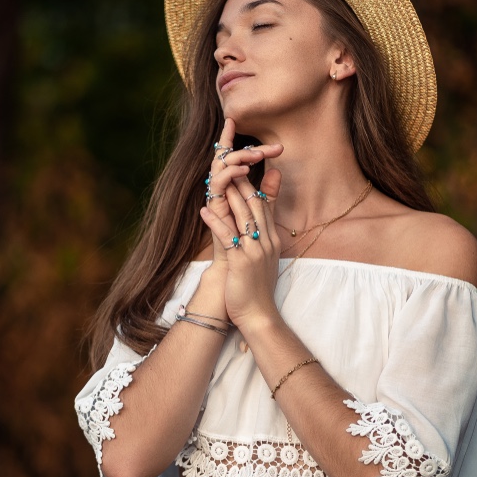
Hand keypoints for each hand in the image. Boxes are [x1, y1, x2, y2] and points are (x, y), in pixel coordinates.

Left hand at [200, 120, 282, 327]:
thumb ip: (259, 237)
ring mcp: (255, 251)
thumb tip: (255, 223)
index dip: (251, 182)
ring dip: (229, 195)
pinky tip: (204, 210)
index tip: (240, 165)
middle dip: (241, 181)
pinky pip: (228, 237)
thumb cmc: (256, 287)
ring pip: (243, 216)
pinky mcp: (242, 262)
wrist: (258, 315)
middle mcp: (266, 241)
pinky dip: (216, 222)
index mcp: (271, 238)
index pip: (263, 203)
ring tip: (215, 178)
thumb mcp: (263, 257)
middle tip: (227, 161)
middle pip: (254, 203)